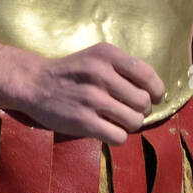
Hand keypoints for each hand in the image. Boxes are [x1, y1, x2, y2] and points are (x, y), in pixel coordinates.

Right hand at [16, 42, 164, 144]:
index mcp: (107, 55)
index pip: (147, 75)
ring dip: (130, 124)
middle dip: (142, 109)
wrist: (35, 84)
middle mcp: (101, 74)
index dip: (156, 90)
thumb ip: (124, 68)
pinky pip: (119, 137)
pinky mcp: (84, 122)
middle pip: (143, 101)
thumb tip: (155, 92)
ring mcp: (92, 99)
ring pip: (135, 121)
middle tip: (129, 109)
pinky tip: (107, 129)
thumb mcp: (97, 57)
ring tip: (118, 120)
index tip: (154, 97)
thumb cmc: (73, 72)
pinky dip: (118, 136)